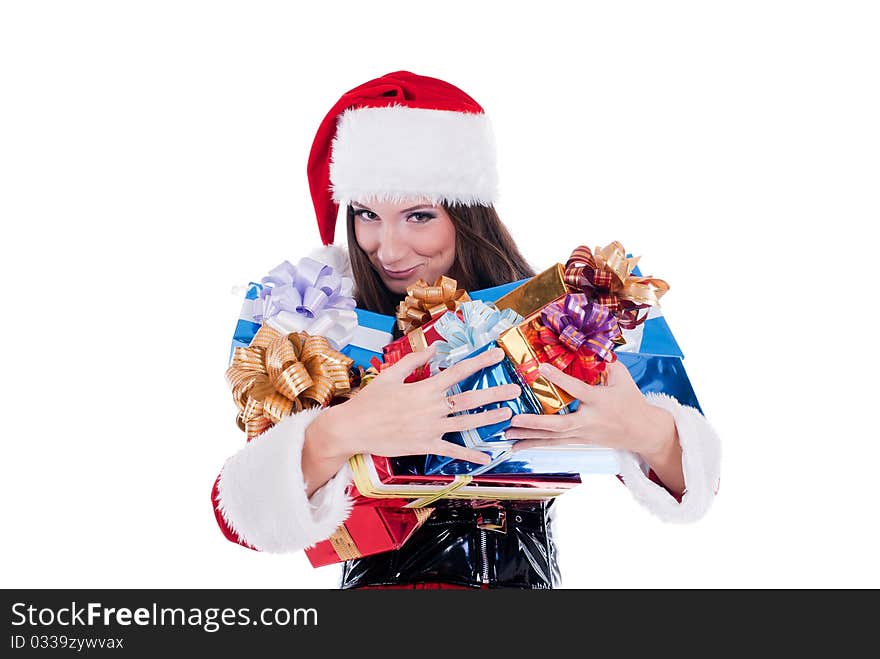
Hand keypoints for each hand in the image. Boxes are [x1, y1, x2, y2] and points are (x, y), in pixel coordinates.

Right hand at [317, 344, 521, 464]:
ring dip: (489, 419)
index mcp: (425, 388)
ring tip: (508, 414)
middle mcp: (432, 407)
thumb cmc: (369, 401)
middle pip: (470, 398)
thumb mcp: (390, 375)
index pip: (458, 371)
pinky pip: (452, 450)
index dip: (480, 362)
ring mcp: (430, 427)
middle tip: (516, 389)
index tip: (497, 355)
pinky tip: (486, 458)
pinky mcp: (425, 445)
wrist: (353, 428)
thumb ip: (413, 361)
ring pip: (466, 423)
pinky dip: (470, 456)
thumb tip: (432, 348)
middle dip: (495, 392)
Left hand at [505, 360, 675, 458]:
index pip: (577, 388)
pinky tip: (518, 446)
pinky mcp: (580, 441)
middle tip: (514, 418)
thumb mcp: (622, 377)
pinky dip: (535, 444)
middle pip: (560, 424)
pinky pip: (554, 443)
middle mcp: (590, 419)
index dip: (560, 378)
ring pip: (553, 437)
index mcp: (600, 400)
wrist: (644, 431)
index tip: (541, 368)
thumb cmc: (632, 401)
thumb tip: (586, 344)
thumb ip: (604, 362)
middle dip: (535, 422)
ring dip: (528, 436)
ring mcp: (583, 433)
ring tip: (506, 433)